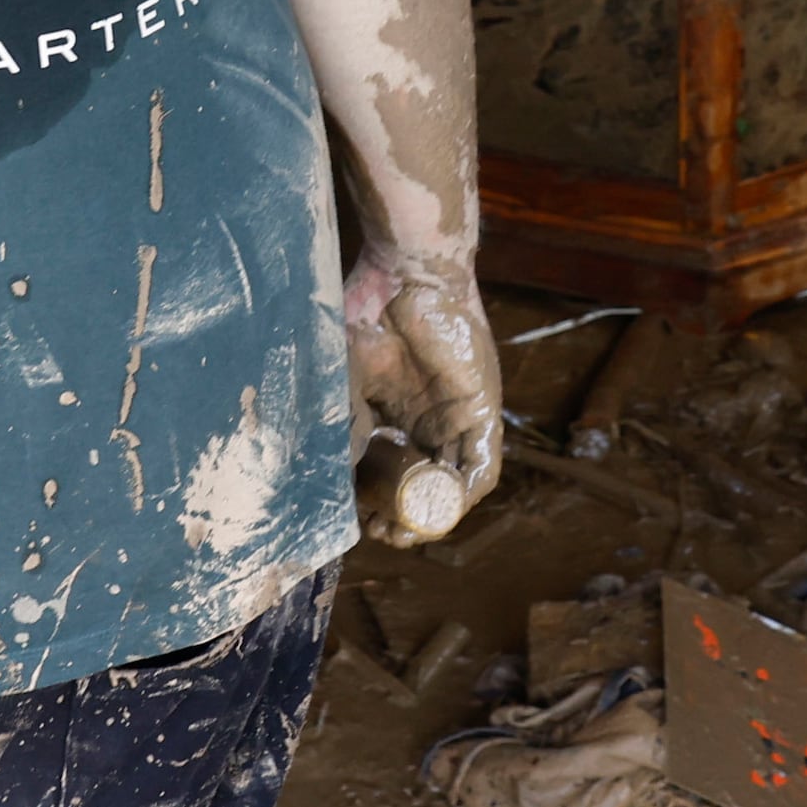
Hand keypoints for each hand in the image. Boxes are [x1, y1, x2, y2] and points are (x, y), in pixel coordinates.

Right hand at [342, 247, 503, 543]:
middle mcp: (430, 422)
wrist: (407, 273)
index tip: (355, 521)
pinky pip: (480, 468)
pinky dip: (461, 495)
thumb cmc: (370, 314)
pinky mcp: (483, 415)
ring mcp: (458, 420)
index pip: (391, 473)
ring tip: (403, 532)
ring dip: (431, 516)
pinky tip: (436, 512)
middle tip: (378, 532)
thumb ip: (340, 424)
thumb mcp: (345, 378)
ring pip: (452, 487)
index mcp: (398, 413)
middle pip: (424, 487)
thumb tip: (324, 476)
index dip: (375, 502)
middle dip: (404, 518)